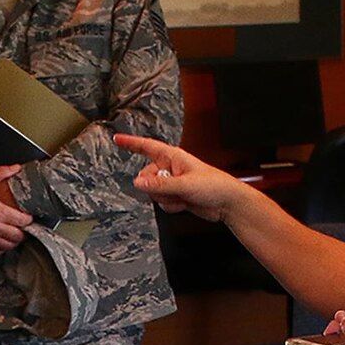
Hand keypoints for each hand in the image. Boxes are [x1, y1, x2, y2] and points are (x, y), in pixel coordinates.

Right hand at [0, 164, 30, 252]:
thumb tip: (16, 168)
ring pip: (8, 246)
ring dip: (14, 241)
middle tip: (24, 227)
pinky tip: (2, 241)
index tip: (28, 217)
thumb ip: (1, 172)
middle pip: (18, 236)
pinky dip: (1, 248)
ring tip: (14, 234)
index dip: (29, 219)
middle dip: (24, 232)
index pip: (22, 220)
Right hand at [115, 133, 252, 222]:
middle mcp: (171, 168)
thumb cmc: (214, 185)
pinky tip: (186, 203)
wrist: (227, 203)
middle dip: (156, 187)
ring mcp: (173, 183)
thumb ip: (160, 185)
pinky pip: (163, 202)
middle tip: (173, 190)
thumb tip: (138, 183)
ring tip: (184, 196)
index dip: (131, 143)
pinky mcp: (176, 196)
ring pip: (154, 193)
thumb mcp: (185, 184)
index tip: (117, 138)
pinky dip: (172, 205)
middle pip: (147, 177)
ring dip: (166, 198)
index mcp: (173, 156)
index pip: (147, 147)